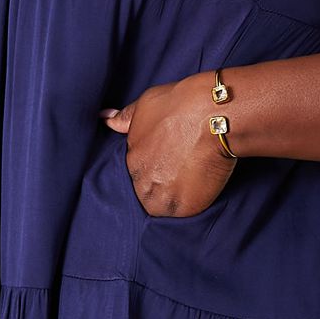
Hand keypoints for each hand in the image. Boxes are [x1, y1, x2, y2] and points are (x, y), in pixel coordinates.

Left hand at [100, 71, 236, 217]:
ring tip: (192, 179)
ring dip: (175, 197)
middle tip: (182, 170)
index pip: (138, 172)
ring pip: (164, 206)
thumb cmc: (181, 105)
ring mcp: (162, 197)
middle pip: (148, 192)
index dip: (155, 166)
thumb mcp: (146, 105)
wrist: (214, 116)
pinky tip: (201, 185)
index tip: (170, 159)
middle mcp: (142, 181)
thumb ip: (125, 118)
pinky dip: (193, 201)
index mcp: (131, 159)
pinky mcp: (184, 208)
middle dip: (162, 185)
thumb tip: (105, 118)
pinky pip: (184, 212)